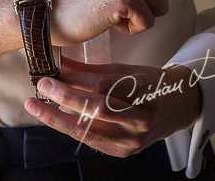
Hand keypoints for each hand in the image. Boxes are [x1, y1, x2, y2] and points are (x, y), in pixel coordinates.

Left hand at [24, 56, 201, 156]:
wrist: (178, 108)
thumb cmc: (148, 85)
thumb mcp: (122, 70)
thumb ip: (89, 70)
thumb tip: (57, 63)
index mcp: (141, 93)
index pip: (102, 87)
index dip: (73, 80)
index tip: (49, 73)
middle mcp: (139, 119)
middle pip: (97, 110)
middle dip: (63, 98)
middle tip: (41, 87)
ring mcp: (133, 140)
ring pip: (90, 131)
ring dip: (58, 119)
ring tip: (36, 107)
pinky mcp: (124, 152)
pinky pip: (92, 141)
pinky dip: (70, 129)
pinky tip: (54, 118)